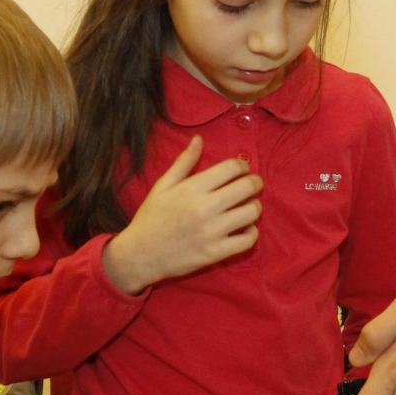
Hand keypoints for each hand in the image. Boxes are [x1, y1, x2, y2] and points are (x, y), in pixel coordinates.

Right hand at [103, 135, 262, 293]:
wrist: (140, 255)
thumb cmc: (151, 217)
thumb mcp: (162, 185)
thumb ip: (184, 162)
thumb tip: (199, 139)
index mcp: (191, 188)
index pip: (231, 168)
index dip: (242, 166)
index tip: (242, 169)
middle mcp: (204, 208)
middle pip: (247, 188)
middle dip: (255, 183)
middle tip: (253, 185)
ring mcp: (211, 232)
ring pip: (251, 213)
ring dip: (254, 207)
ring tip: (248, 206)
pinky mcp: (215, 253)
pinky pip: (248, 240)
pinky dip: (251, 233)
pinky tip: (244, 228)